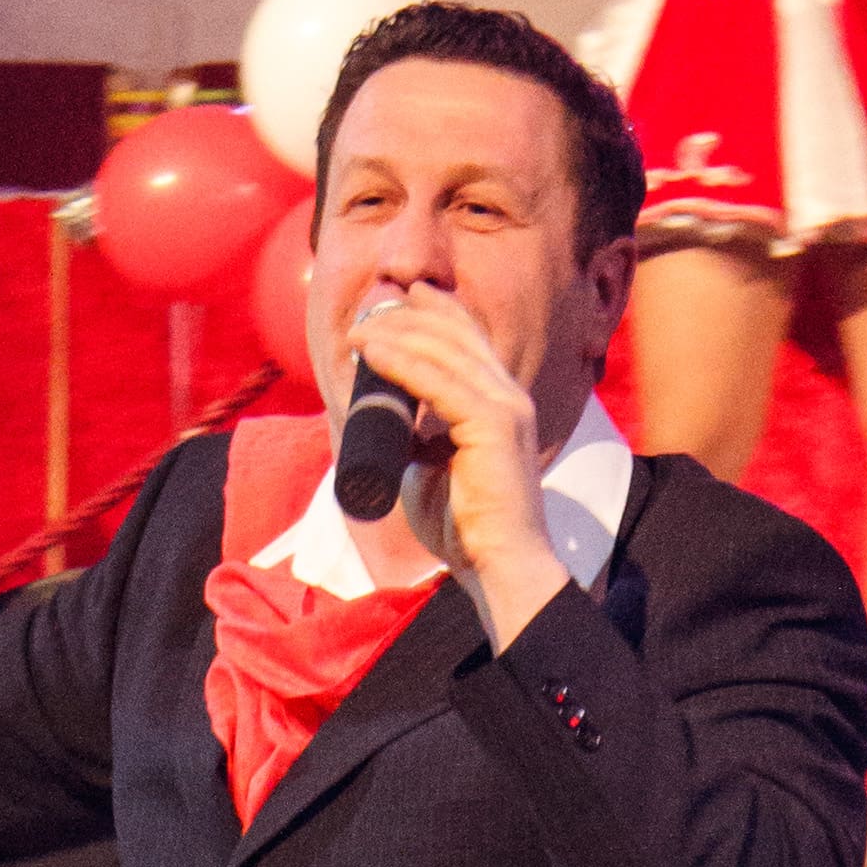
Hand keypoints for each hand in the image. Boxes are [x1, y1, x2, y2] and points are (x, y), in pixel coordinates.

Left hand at [346, 277, 559, 636]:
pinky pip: (439, 382)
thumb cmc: (464, 528)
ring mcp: (506, 408)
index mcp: (501, 403)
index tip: (397, 299)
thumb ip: (417, 439)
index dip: (435, 311)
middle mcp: (509, 397)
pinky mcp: (494, 426)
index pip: (469, 340)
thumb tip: (385, 422)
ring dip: (396, 335)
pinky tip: (374, 354)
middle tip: (366, 316)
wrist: (496, 568)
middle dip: (408, 317)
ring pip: (445, 352)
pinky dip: (403, 363)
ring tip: (358, 333)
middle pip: (456, 335)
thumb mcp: (431, 468)